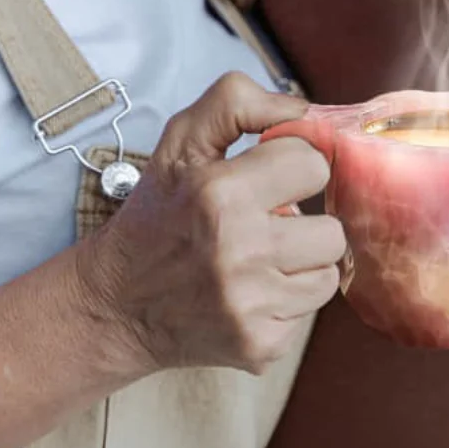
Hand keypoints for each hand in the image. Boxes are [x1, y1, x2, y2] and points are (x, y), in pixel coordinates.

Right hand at [81, 72, 343, 375]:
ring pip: (328, 271)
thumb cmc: (158, 215)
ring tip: (257, 261)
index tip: (265, 181)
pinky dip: (286, 302)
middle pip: (332, 230)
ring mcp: (250, 303)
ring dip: (300, 264)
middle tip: (262, 228)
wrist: (116, 307)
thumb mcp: (180, 142)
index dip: (291, 169)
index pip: (313, 165)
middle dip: (301, 225)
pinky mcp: (260, 344)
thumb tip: (302, 109)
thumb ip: (237, 102)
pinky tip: (248, 295)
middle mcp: (238, 250)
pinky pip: (309, 312)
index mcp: (219, 193)